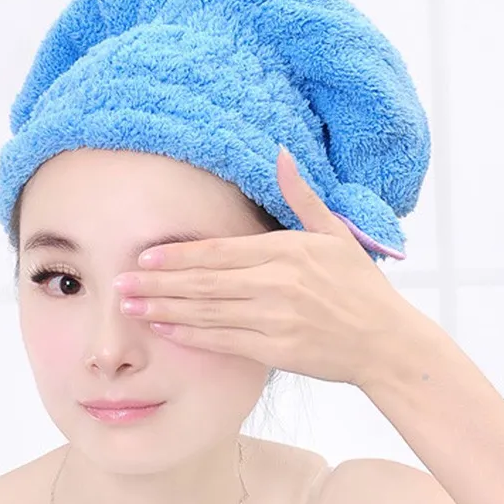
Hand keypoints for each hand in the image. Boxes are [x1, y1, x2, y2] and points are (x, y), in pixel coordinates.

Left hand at [113, 147, 419, 386]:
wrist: (385, 342)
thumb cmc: (360, 287)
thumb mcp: (336, 233)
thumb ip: (301, 196)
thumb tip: (281, 153)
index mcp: (288, 251)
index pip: (219, 252)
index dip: (177, 256)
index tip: (143, 258)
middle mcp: (277, 283)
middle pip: (204, 282)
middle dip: (157, 284)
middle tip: (118, 284)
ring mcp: (276, 319)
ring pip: (207, 312)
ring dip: (164, 309)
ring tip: (130, 307)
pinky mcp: (277, 350)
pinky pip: (223, 341)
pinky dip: (191, 335)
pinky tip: (165, 329)